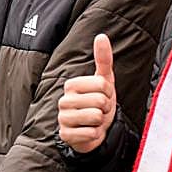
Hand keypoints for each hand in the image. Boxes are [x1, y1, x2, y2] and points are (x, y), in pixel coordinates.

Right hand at [58, 34, 116, 153]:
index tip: (103, 96)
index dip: (109, 92)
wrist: (93, 130)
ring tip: (95, 120)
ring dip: (101, 122)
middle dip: (106, 108)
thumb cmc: (98, 103)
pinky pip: (91, 133)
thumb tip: (101, 36)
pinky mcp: (65, 135)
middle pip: (100, 100)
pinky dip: (95, 134)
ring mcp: (62, 118)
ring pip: (95, 117)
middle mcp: (63, 100)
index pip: (102, 84)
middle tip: (100, 110)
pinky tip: (89, 132)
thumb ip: (103, 58)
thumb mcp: (104, 80)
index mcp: (71, 85)